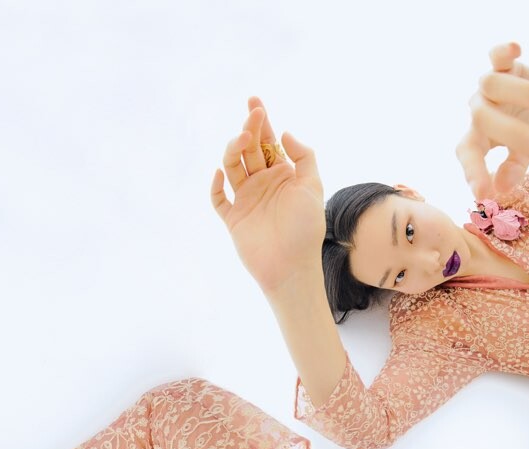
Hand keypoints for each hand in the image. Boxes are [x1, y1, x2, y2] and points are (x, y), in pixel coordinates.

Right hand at [211, 98, 325, 295]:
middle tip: (252, 115)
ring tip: (241, 140)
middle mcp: (262, 184)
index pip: (268, 141)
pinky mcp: (233, 219)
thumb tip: (284, 133)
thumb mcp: (312, 186)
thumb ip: (303, 156)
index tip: (255, 102)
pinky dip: (215, 186)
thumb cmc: (306, 228)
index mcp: (282, 174)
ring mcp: (246, 200)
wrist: (292, 266)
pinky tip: (219, 174)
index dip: (261, 120)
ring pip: (232, 167)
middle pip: (249, 149)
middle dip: (249, 129)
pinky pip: (218, 199)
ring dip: (233, 150)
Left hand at [457, 42, 528, 197]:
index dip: (474, 173)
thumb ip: (512, 169)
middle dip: (525, 139)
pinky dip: (502, 51)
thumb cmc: (523, 136)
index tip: (483, 194)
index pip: (469, 156)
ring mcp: (488, 87)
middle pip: (488, 121)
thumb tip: (501, 190)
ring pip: (497, 87)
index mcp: (475, 139)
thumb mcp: (521, 155)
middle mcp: (477, 112)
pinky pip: (497, 56)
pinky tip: (514, 50)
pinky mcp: (503, 66)